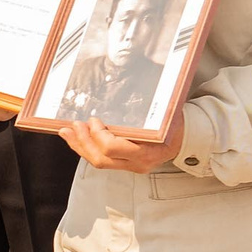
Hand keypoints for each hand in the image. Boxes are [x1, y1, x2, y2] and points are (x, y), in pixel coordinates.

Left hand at [59, 114, 184, 172]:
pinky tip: (76, 138)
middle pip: (100, 159)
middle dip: (83, 141)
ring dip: (79, 146)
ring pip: (98, 162)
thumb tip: (126, 84)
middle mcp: (137, 163)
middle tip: (74, 125)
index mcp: (146, 152)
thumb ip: (145, 109)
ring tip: (66, 132)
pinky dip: (86, 148)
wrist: (185, 141)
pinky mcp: (124, 164)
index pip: (112, 148)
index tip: (94, 120)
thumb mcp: (164, 114)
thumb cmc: (174, 124)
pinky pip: (101, 160)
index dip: (98, 134)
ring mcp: (130, 166)